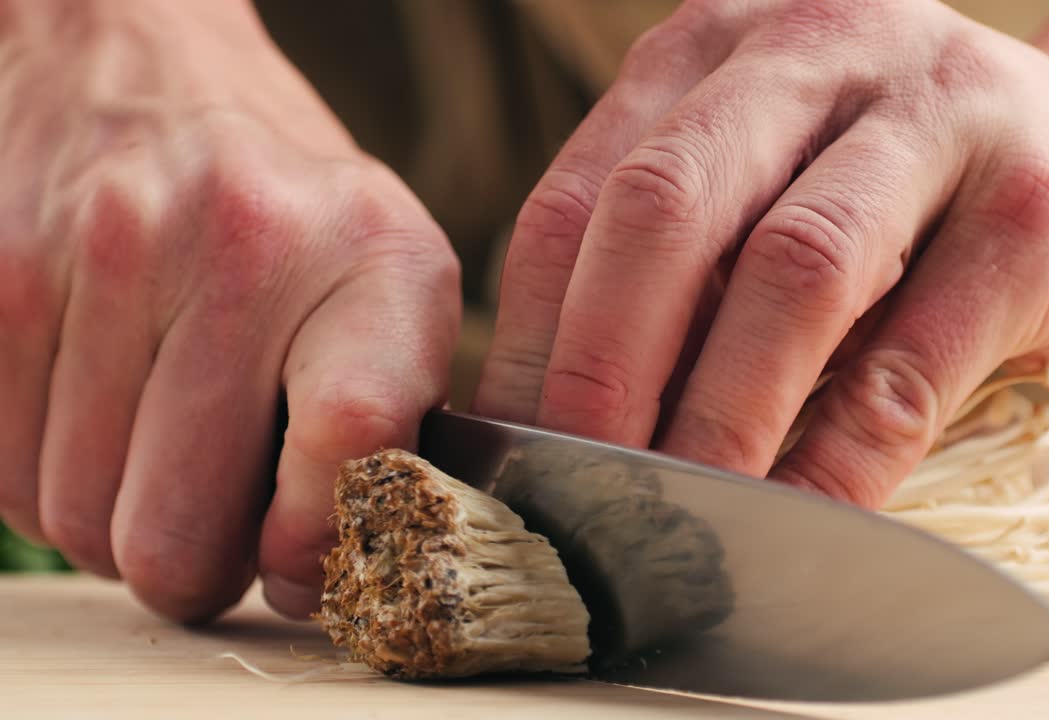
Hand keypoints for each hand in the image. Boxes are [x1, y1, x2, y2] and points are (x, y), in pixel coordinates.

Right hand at [0, 1, 458, 620]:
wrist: (147, 67)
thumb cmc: (292, 213)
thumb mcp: (391, 283)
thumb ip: (386, 425)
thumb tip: (307, 580)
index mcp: (372, 255)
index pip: (350, 438)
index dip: (315, 544)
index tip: (301, 566)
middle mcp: (238, 242)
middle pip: (173, 535)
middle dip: (197, 569)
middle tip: (215, 524)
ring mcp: (101, 252)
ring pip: (73, 521)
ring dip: (117, 521)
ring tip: (161, 448)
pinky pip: (3, 475)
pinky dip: (52, 479)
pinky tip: (100, 417)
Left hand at [476, 0, 1048, 505]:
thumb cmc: (921, 202)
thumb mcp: (780, 194)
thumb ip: (688, 272)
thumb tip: (568, 423)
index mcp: (724, 48)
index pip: (584, 192)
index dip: (537, 335)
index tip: (516, 448)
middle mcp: (821, 45)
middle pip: (666, 211)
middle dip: (606, 370)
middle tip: (579, 488)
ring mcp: (940, 106)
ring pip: (792, 271)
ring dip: (723, 417)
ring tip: (683, 513)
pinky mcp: (1037, 201)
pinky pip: (913, 353)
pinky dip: (846, 454)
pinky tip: (806, 517)